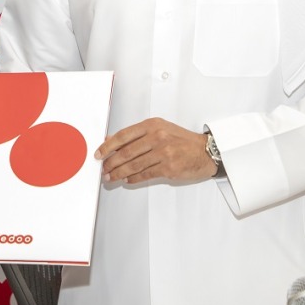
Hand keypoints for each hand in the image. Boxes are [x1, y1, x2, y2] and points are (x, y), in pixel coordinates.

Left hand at [96, 118, 216, 183]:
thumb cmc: (181, 140)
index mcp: (152, 125)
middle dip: (111, 163)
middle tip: (104, 169)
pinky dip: (134, 178)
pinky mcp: (169, 167)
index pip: (123, 135)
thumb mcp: (159, 129)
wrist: (205, 151)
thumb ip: (136, 135)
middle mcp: (157, 136)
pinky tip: (127, 180)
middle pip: (126, 152)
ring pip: (134, 165)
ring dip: (119, 173)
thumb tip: (111, 140)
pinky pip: (145, 174)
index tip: (99, 153)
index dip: (108, 146)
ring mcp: (164, 152)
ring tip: (111, 177)